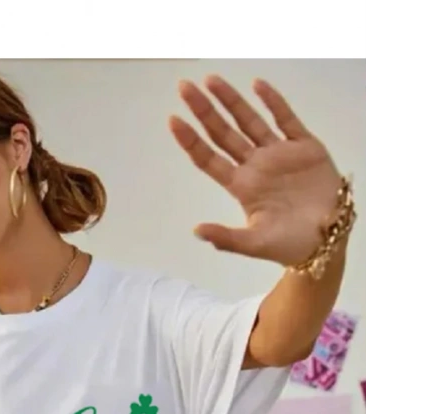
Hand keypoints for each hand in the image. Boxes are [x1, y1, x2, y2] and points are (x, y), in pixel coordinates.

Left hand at [169, 76, 341, 266]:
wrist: (328, 240)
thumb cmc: (289, 244)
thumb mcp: (254, 243)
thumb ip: (225, 238)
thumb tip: (195, 231)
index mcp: (242, 186)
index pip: (209, 159)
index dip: (191, 140)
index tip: (173, 120)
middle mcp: (256, 166)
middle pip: (224, 133)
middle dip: (204, 111)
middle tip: (184, 87)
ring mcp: (278, 154)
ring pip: (250, 121)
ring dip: (232, 101)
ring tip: (211, 80)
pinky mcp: (304, 147)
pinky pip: (286, 119)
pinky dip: (273, 102)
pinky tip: (257, 85)